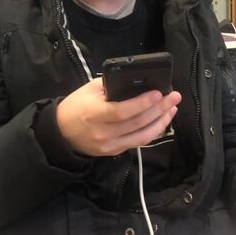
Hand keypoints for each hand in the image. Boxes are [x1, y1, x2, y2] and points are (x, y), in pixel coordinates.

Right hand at [56, 78, 180, 156]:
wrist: (60, 133)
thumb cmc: (75, 106)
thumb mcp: (88, 91)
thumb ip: (110, 86)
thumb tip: (136, 81)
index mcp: (94, 114)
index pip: (122, 111)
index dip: (142, 103)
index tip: (159, 93)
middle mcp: (103, 132)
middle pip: (137, 123)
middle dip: (159, 109)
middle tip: (175, 97)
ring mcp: (109, 145)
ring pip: (142, 136)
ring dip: (161, 122)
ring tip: (173, 108)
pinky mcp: (114, 152)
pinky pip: (137, 142)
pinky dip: (152, 131)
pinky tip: (162, 120)